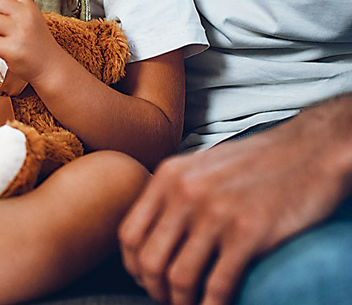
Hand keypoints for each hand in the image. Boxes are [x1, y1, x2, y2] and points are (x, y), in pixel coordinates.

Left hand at [119, 105, 351, 304]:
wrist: (309, 151)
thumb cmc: (257, 161)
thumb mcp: (201, 165)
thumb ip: (175, 191)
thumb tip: (156, 228)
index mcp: (169, 176)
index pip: (129, 233)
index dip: (133, 266)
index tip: (144, 279)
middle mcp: (185, 193)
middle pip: (150, 260)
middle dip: (155, 290)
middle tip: (168, 299)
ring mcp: (215, 213)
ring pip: (179, 277)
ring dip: (181, 302)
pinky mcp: (248, 233)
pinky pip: (218, 285)